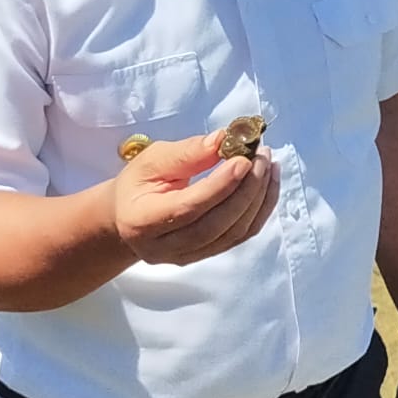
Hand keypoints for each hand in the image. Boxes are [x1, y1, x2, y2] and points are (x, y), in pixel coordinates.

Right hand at [112, 129, 278, 265]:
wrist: (129, 217)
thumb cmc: (138, 185)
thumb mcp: (151, 161)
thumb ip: (186, 153)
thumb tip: (222, 140)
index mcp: (143, 222)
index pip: (187, 208)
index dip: (219, 186)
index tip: (243, 160)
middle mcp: (164, 248)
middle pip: (216, 225)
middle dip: (246, 190)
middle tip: (261, 157)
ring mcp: (187, 257)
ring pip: (233, 233)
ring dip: (259, 198)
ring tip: (268, 165)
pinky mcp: (207, 255)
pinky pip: (241, 236)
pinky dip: (261, 209)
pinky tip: (269, 183)